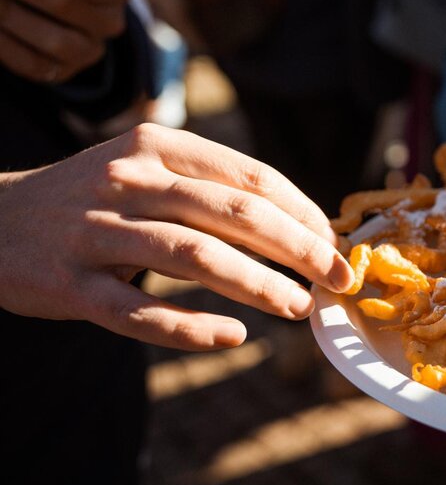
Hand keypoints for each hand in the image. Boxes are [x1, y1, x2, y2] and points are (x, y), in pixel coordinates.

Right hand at [0, 123, 352, 350]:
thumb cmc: (91, 198)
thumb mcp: (145, 169)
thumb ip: (209, 188)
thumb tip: (299, 224)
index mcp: (157, 147)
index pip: (251, 177)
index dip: (303, 212)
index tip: (336, 242)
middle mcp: (128, 180)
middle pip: (235, 213)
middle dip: (300, 247)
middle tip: (339, 277)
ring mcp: (95, 232)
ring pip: (194, 258)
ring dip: (258, 285)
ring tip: (299, 307)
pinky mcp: (68, 285)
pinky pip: (139, 312)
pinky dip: (190, 329)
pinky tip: (232, 338)